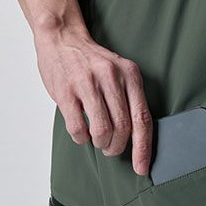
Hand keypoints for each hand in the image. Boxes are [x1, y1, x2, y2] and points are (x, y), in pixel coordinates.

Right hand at [34, 27, 151, 174]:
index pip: (142, 118)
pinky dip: (81, 138)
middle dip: (118, 146)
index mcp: (130, 74)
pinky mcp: (66, 91)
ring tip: (98, 141)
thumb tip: (137, 136)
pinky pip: (77, 127)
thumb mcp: (119, 71)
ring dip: (101, 143)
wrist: (62, 38)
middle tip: (112, 149)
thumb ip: (129, 98)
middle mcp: (111, 77)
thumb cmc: (92, 61)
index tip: (142, 167)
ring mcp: (87, 83)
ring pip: (102, 130)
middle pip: (123, 127)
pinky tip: (82, 132)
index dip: (143, 147)